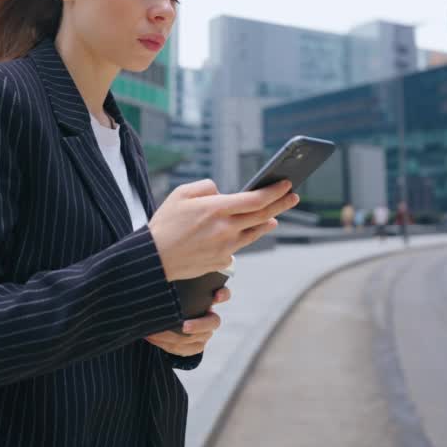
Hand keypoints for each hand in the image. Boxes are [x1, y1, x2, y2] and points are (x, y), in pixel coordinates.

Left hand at [145, 288, 230, 355]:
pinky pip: (185, 349)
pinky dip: (168, 345)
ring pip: (195, 339)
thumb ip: (176, 283)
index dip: (223, 295)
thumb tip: (162, 274)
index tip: (215, 296)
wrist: (167, 319)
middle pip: (213, 322)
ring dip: (173, 336)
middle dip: (198, 325)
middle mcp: (210, 317)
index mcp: (208, 299)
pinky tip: (153, 338)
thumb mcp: (175, 289)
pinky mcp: (196, 346)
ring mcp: (205, 333)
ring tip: (153, 331)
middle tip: (184, 326)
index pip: (223, 294)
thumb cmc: (171, 298)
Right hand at [149, 179, 298, 281]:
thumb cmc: (165, 224)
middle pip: (263, 215)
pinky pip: (237, 247)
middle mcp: (225, 229)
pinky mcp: (222, 261)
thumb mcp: (181, 194)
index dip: (275, 191)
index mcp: (216, 209)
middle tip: (293, 196)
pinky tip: (244, 233)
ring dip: (267, 223)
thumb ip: (206, 187)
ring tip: (273, 217)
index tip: (286, 184)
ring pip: (254, 233)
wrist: (153, 259)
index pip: (256, 199)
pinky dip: (242, 238)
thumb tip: (223, 192)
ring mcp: (225, 247)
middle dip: (281, 204)